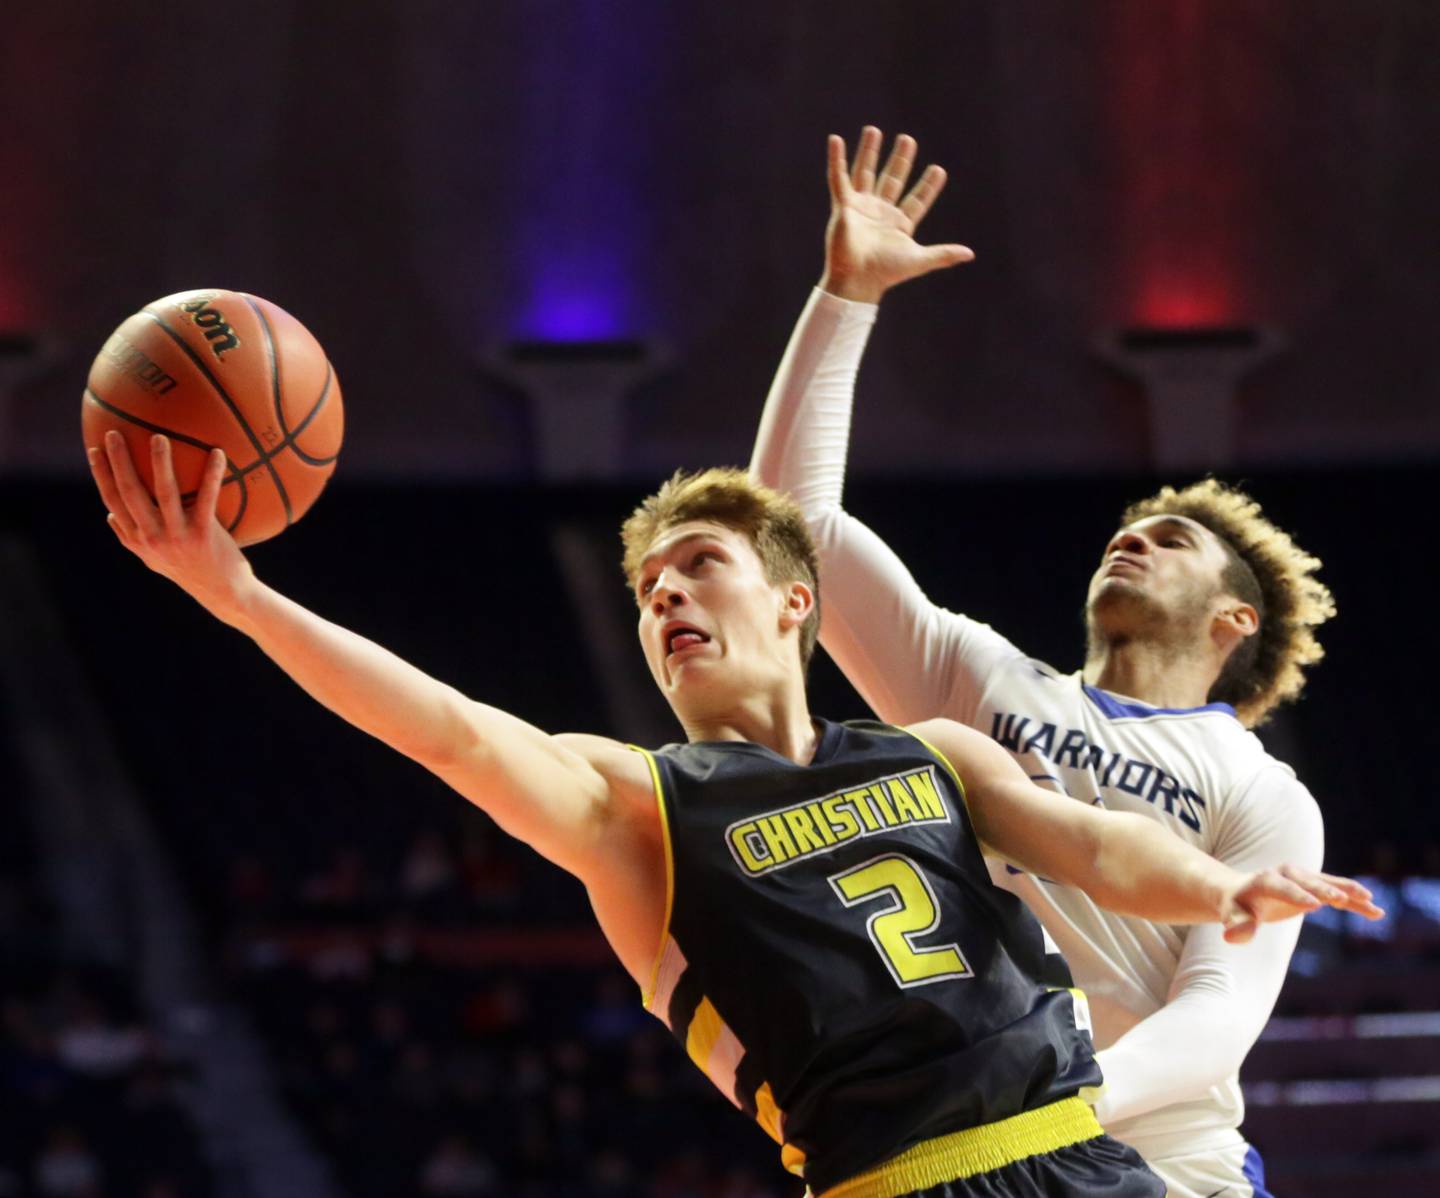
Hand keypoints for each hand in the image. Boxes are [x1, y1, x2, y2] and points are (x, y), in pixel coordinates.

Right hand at [88, 431, 256, 621]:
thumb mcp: (153, 559)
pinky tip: (217, 453)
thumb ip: (130, 538)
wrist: (223, 593)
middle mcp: (152, 538)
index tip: (94, 448)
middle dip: (119, 461)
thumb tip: (109, 515)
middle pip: (129, 492)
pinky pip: (207, 499)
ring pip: (164, 493)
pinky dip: (211, 475)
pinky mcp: (203, 535)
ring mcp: (177, 537)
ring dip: (160, 463)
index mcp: (137, 539)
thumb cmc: (189, 571)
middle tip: (116, 432)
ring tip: (160, 437)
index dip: (101, 474)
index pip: (112, 501)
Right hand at [821, 126, 973, 303]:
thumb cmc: (885, 273)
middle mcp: (880, 213)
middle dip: (900, 160)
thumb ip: (943, 254)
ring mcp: (861, 208)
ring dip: (869, 152)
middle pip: (892, 180)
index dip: (928, 187)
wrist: (857, 280)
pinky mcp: (843, 206)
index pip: (917, 200)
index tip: (939, 170)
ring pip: (865, 173)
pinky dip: (836, 160)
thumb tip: (970, 254)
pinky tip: (836, 139)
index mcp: (899, 224)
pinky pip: (838, 178)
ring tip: (874, 130)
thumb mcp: (919, 260)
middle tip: (908, 139)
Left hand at [1220, 864, 1383, 943]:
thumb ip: (1236, 925)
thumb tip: (1234, 936)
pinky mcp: (1315, 888)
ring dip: (1349, 892)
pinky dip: (1355, 901)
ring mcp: (1303, 879)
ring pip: (1329, 884)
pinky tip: (1375, 911)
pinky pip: (1338, 894)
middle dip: (1324, 889)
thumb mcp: (1231, 915)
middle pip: (1308, 881)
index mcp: (1265, 880)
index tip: (1314, 905)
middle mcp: (1286, 874)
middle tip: (1340, 899)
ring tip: (1370, 902)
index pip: (1282, 887)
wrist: (1241, 892)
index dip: (1297, 896)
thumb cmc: (1236, 906)